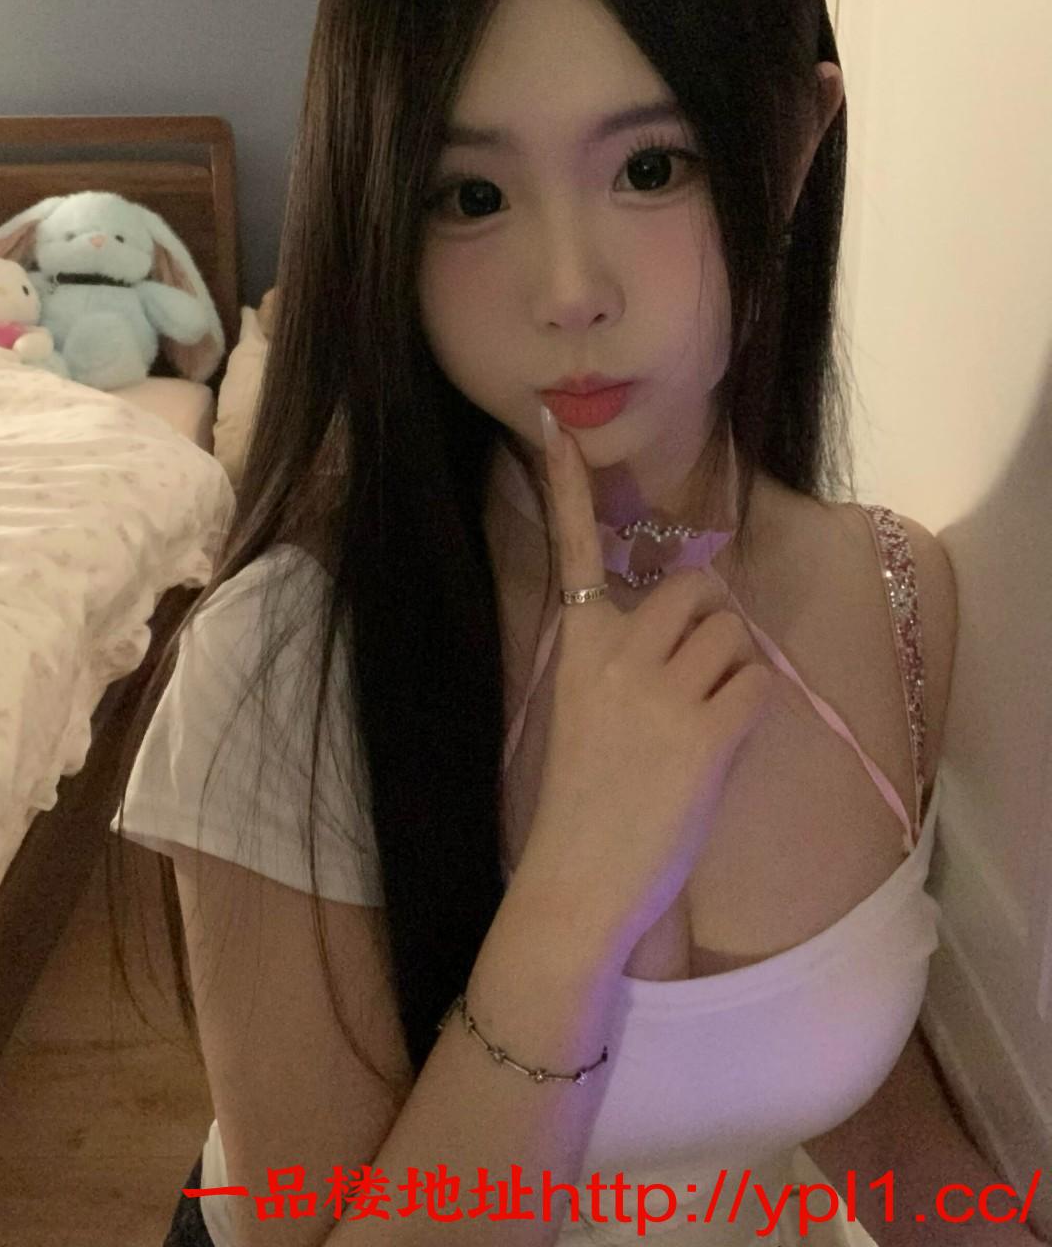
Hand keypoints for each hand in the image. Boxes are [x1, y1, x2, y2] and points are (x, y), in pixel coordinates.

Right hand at [518, 409, 774, 955]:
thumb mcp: (580, 711)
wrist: (578, 882)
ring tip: (704, 720)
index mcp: (575, 643)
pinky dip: (749, 708)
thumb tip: (685, 621)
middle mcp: (615, 651)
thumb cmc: (578, 802)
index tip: (552, 424)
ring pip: (730, 632)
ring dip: (731, 667)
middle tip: (698, 674)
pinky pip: (754, 682)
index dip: (566, 483)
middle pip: (692, 589)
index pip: (572, 548)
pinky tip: (718, 746)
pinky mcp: (707, 731)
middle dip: (709, 624)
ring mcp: (661, 689)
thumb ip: (617, 659)